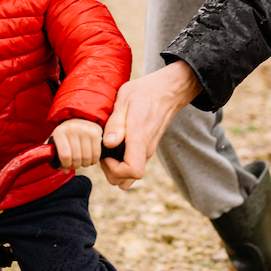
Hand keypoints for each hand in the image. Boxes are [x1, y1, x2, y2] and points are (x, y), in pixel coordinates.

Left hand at [50, 119, 102, 168]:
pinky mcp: (96, 132)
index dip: (66, 164)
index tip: (67, 164)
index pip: (64, 155)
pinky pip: (96, 154)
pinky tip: (90, 159)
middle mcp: (72, 129)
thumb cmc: (65, 136)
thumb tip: (66, 170)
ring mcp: (85, 130)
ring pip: (87, 157)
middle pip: (76, 157)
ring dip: (85, 164)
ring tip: (82, 162)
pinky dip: (94, 160)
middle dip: (76, 165)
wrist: (78, 120)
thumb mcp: (56, 144)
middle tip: (75, 164)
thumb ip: (55, 159)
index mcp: (59, 132)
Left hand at [100, 61, 202, 189]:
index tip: (106, 154)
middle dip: (111, 172)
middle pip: (128, 179)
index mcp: (140, 139)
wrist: (167, 91)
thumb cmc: (144, 93)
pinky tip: (116, 146)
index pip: (133, 171)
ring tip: (108, 149)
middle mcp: (146, 149)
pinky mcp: (147, 148)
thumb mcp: (124, 100)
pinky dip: (122, 162)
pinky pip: (134, 164)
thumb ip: (115, 123)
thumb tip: (109, 144)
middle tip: (103, 152)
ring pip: (131, 175)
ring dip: (116, 169)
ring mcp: (148, 150)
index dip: (115, 169)